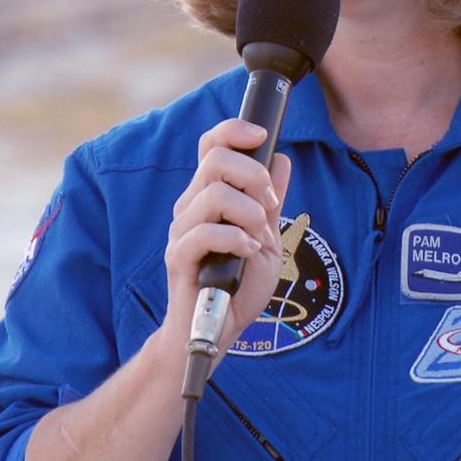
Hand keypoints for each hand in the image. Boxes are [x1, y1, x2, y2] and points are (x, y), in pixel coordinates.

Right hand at [161, 119, 291, 354]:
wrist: (217, 329)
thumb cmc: (240, 285)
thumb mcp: (268, 237)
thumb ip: (271, 201)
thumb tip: (282, 159)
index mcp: (210, 195)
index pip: (212, 145)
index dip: (234, 130)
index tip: (263, 134)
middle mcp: (191, 206)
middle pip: (216, 160)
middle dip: (254, 176)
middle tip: (270, 206)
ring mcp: (182, 230)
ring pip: (215, 194)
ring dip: (250, 214)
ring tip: (258, 239)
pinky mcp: (178, 257)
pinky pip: (205, 232)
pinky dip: (236, 238)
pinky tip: (248, 252)